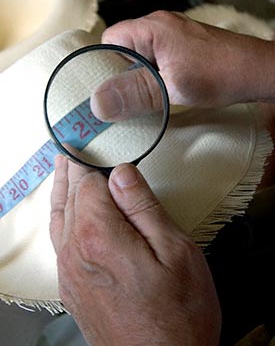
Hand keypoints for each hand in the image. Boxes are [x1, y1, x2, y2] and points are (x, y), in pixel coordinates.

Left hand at [50, 156, 220, 345]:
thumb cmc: (177, 314)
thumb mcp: (175, 250)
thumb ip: (144, 207)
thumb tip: (121, 174)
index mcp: (100, 236)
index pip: (87, 184)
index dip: (89, 163)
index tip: (87, 146)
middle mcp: (77, 252)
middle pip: (69, 199)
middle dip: (69, 173)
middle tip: (67, 153)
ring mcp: (71, 273)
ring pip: (59, 219)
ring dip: (61, 193)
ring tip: (61, 175)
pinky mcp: (73, 288)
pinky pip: (59, 241)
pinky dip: (60, 218)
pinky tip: (65, 215)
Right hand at [91, 11, 274, 121]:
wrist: (254, 72)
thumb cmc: (221, 73)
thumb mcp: (173, 87)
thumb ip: (136, 93)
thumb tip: (99, 103)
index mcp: (152, 29)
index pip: (110, 40)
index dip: (102, 65)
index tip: (102, 90)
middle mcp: (158, 30)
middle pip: (122, 52)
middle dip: (119, 78)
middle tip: (118, 103)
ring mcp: (170, 41)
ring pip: (138, 61)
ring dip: (135, 82)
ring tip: (136, 103)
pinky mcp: (179, 53)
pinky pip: (153, 66)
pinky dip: (149, 82)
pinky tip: (153, 98)